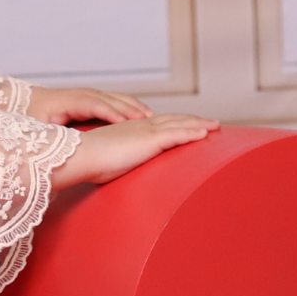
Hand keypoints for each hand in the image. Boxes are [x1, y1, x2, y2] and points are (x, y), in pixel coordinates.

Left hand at [27, 85, 151, 125]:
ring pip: (115, 99)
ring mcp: (88, 95)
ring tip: (151, 118)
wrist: (24, 101)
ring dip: (133, 106)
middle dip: (128, 108)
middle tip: (148, 119)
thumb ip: (47, 133)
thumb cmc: (30, 116)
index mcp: (67, 101)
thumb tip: (54, 144)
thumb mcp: (36, 124)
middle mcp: (81, 95)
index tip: (125, 121)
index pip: (93, 105)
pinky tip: (141, 116)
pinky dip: (129, 107)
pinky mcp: (93, 101)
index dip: (110, 112)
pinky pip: (115, 102)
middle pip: (109, 99)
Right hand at [51, 114, 219, 188]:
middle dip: (193, 120)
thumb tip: (118, 176)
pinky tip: (205, 134)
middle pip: (174, 119)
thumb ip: (119, 164)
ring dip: (199, 124)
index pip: (159, 123)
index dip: (176, 122)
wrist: (81, 156)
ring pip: (180, 124)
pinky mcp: (149, 140)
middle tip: (210, 122)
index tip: (189, 124)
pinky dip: (192, 133)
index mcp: (131, 131)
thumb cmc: (89, 163)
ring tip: (215, 126)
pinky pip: (177, 134)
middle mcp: (140, 127)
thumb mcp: (108, 162)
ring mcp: (146, 132)